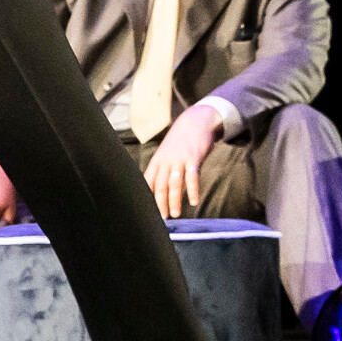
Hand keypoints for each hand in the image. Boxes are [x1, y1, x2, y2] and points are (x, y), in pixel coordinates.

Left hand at [144, 103, 222, 217]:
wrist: (195, 122)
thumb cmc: (181, 142)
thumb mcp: (168, 154)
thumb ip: (165, 170)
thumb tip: (163, 189)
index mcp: (157, 160)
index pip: (148, 181)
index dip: (147, 196)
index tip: (147, 211)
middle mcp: (165, 160)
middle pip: (159, 184)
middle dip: (159, 203)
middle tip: (162, 218)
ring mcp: (178, 159)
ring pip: (174, 183)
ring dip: (174, 200)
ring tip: (175, 214)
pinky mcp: (193, 158)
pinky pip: (192, 176)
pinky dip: (192, 190)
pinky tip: (194, 201)